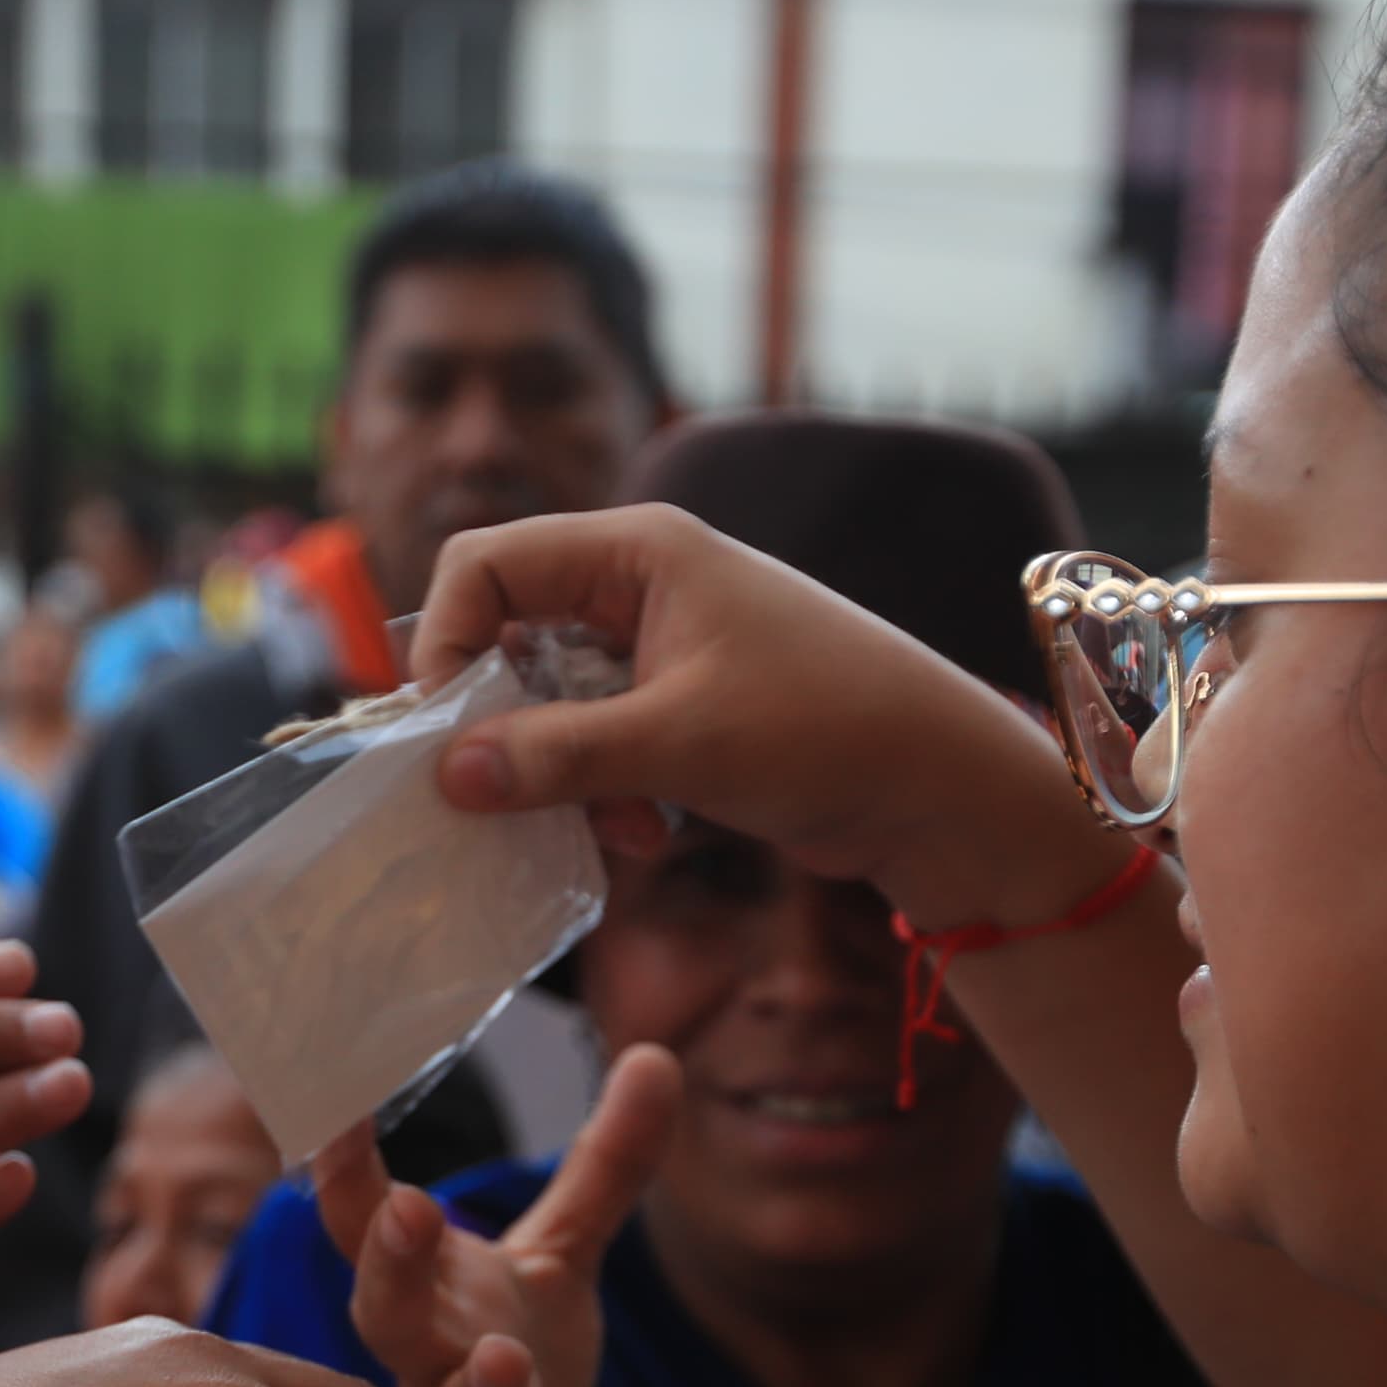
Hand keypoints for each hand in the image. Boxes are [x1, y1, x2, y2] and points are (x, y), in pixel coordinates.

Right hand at [315, 1045, 681, 1386]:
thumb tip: (659, 1053)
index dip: (349, 1170)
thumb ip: (602, 1169)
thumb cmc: (508, 1376)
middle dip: (393, 1268)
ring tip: (498, 1356)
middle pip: (389, 1321)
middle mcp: (429, 1373)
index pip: (371, 1229)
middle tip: (408, 1209)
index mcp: (425, 1303)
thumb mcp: (554, 1264)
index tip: (336, 1103)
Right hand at [404, 507, 1108, 932]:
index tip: (447, 730)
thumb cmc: (825, 729)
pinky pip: (595, 743)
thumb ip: (556, 757)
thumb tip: (448, 775)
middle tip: (502, 795)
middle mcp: (642, 586)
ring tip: (613, 824)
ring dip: (558, 773)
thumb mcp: (678, 744)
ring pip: (548, 703)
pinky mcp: (682, 710)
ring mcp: (663, 649)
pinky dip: (601, 792)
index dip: (447, 641)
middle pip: (508, 636)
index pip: (486, 563)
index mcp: (638, 551)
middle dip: (504, 723)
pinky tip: (645, 835)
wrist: (939, 786)